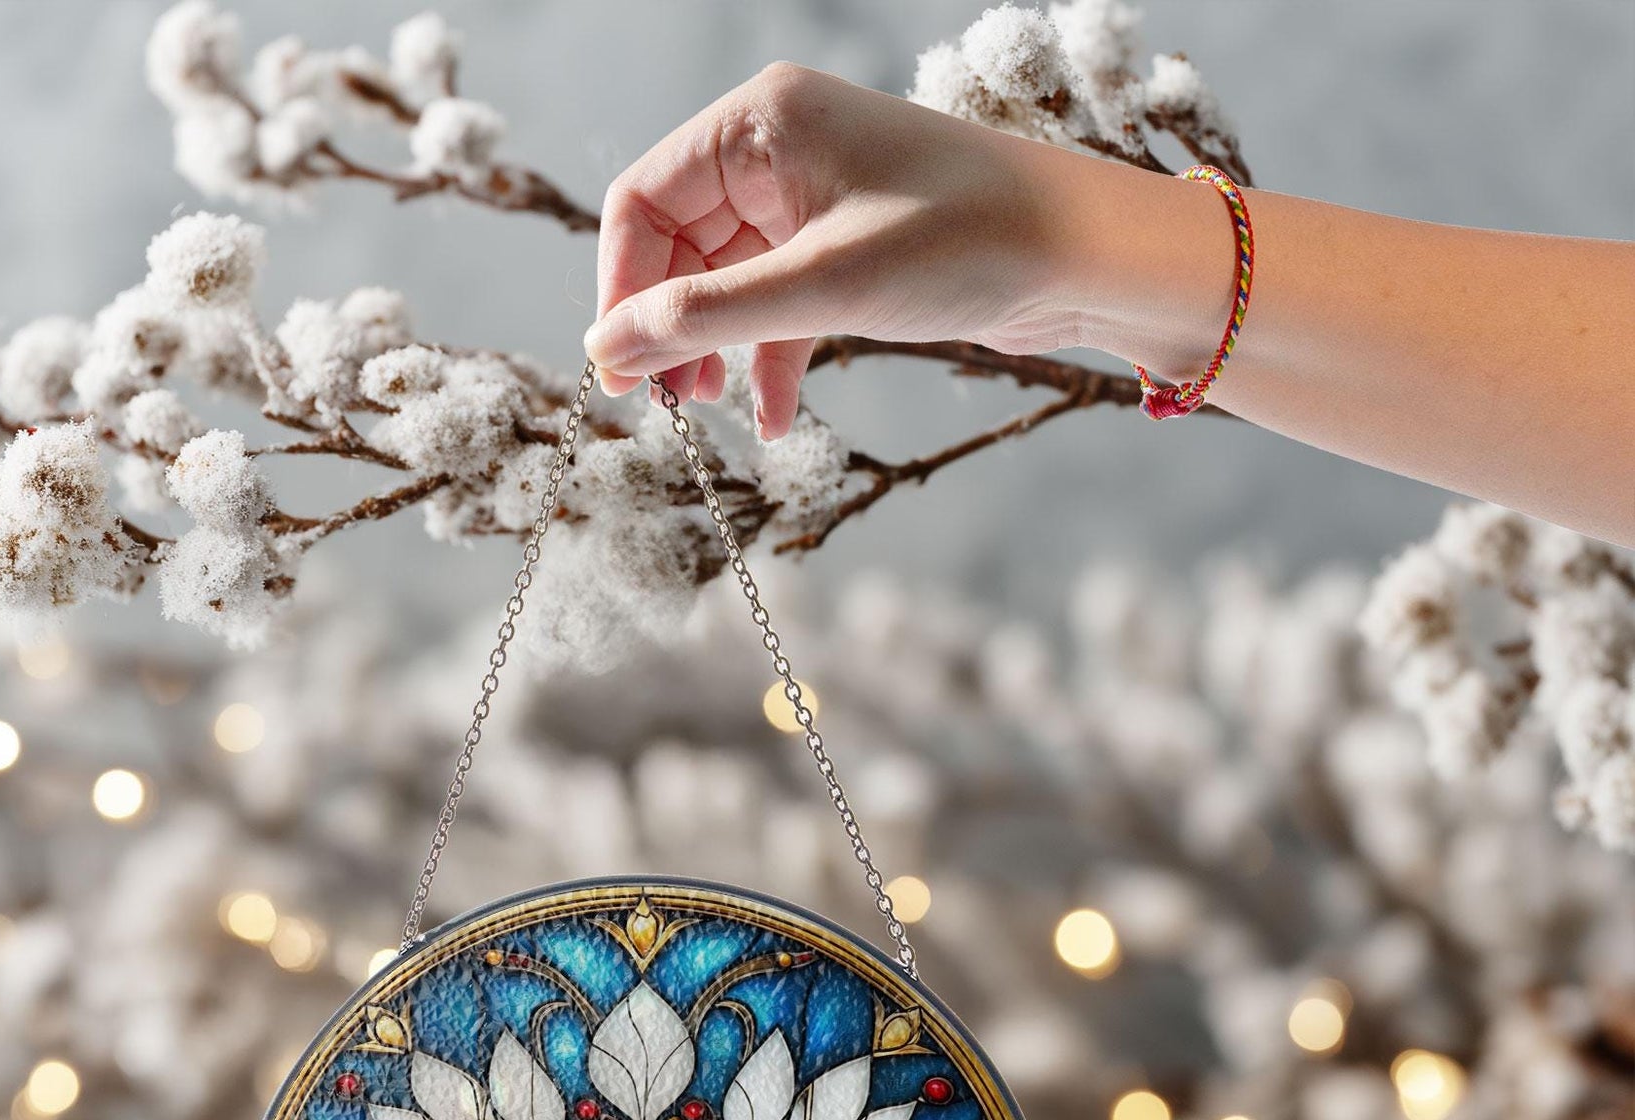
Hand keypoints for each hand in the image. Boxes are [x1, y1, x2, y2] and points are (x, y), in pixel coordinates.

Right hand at [583, 64, 1208, 437]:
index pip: (643, 202)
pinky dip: (769, 360)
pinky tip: (776, 422)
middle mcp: (779, 150)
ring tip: (713, 415)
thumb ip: (704, 320)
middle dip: (670, 327)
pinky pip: (777, 304)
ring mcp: (813, 199)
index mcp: (761, 123)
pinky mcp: (847, 246)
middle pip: (677, 245)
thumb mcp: (819, 285)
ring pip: (725, 282)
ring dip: (715, 351)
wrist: (1085, 256)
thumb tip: (607, 352)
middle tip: (667, 408)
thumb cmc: (963, 241)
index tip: (618, 372)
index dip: (620, 290)